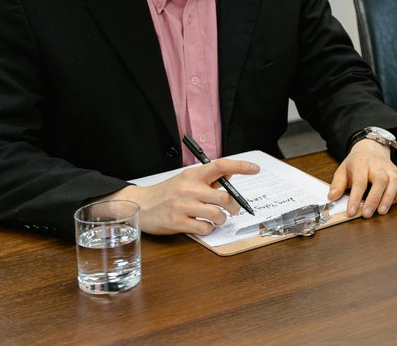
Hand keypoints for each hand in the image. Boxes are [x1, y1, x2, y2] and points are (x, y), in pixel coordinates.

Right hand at [107, 157, 260, 235]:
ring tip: (216, 219)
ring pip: (217, 215)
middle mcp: (189, 188)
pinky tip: (201, 225)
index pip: (221, 166)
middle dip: (234, 207)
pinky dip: (208, 229)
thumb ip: (209, 179)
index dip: (240, 166)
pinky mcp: (177, 222)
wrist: (141, 204)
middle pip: (224, 198)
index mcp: (194, 174)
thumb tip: (232, 175)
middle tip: (234, 210)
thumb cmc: (167, 192)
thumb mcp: (187, 180)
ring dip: (221, 220)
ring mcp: (183, 206)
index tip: (255, 169)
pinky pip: (205, 228)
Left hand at [328, 137, 396, 216]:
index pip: (359, 181)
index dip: (355, 197)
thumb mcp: (342, 170)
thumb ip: (337, 184)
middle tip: (367, 214)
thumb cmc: (357, 164)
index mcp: (361, 164)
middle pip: (380, 180)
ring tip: (382, 211)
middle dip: (374, 198)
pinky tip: (396, 201)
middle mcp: (378, 165)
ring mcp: (391, 169)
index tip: (351, 211)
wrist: (371, 150)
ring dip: (389, 197)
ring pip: (394, 182)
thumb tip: (332, 198)